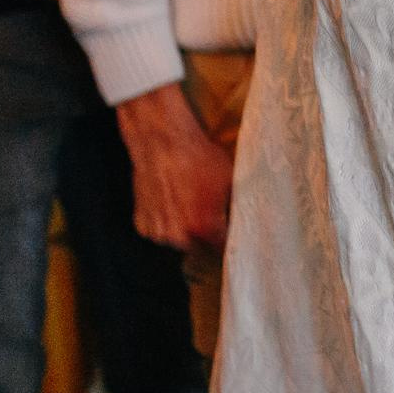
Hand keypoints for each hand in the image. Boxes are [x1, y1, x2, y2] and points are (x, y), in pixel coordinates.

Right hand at [117, 83, 231, 251]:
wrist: (163, 142)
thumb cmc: (200, 159)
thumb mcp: (232, 181)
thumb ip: (238, 207)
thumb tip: (252, 219)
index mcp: (203, 228)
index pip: (222, 249)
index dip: (229, 242)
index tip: (232, 235)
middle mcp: (178, 236)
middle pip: (200, 248)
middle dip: (207, 237)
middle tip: (211, 216)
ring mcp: (157, 231)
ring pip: (178, 241)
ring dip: (185, 231)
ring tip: (190, 205)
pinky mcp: (141, 223)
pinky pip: (160, 231)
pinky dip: (167, 223)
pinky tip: (173, 203)